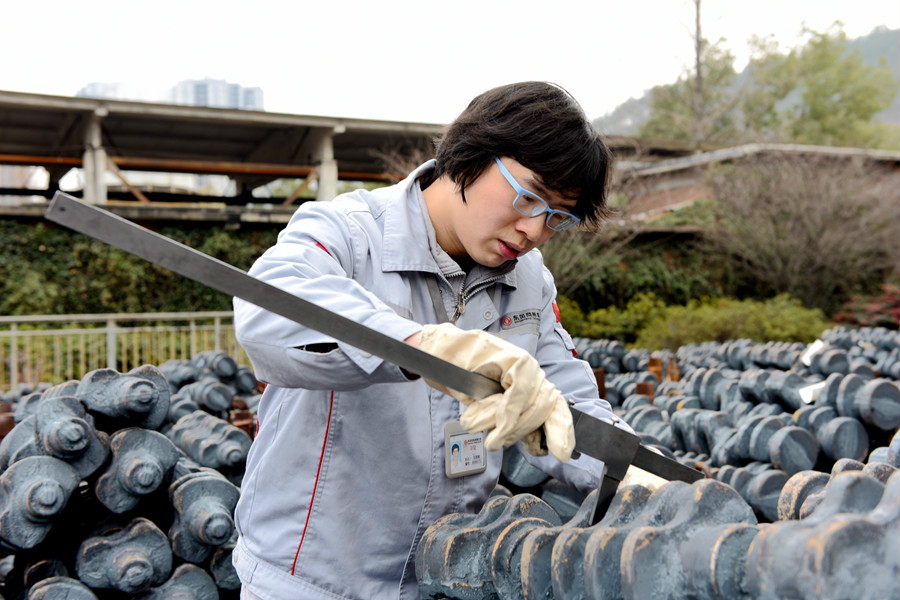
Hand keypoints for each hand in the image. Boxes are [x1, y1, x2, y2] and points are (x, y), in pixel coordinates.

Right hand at [416, 323, 574, 461]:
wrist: (440, 355)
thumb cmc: (464, 379)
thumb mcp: (493, 407)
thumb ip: (516, 421)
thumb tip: (538, 444)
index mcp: (532, 383)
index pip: (557, 409)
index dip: (562, 432)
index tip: (562, 454)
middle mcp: (534, 371)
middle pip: (544, 411)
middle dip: (521, 433)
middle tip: (497, 442)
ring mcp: (527, 363)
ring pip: (531, 405)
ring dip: (510, 429)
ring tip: (490, 437)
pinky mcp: (516, 359)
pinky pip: (518, 396)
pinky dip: (506, 416)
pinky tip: (495, 429)